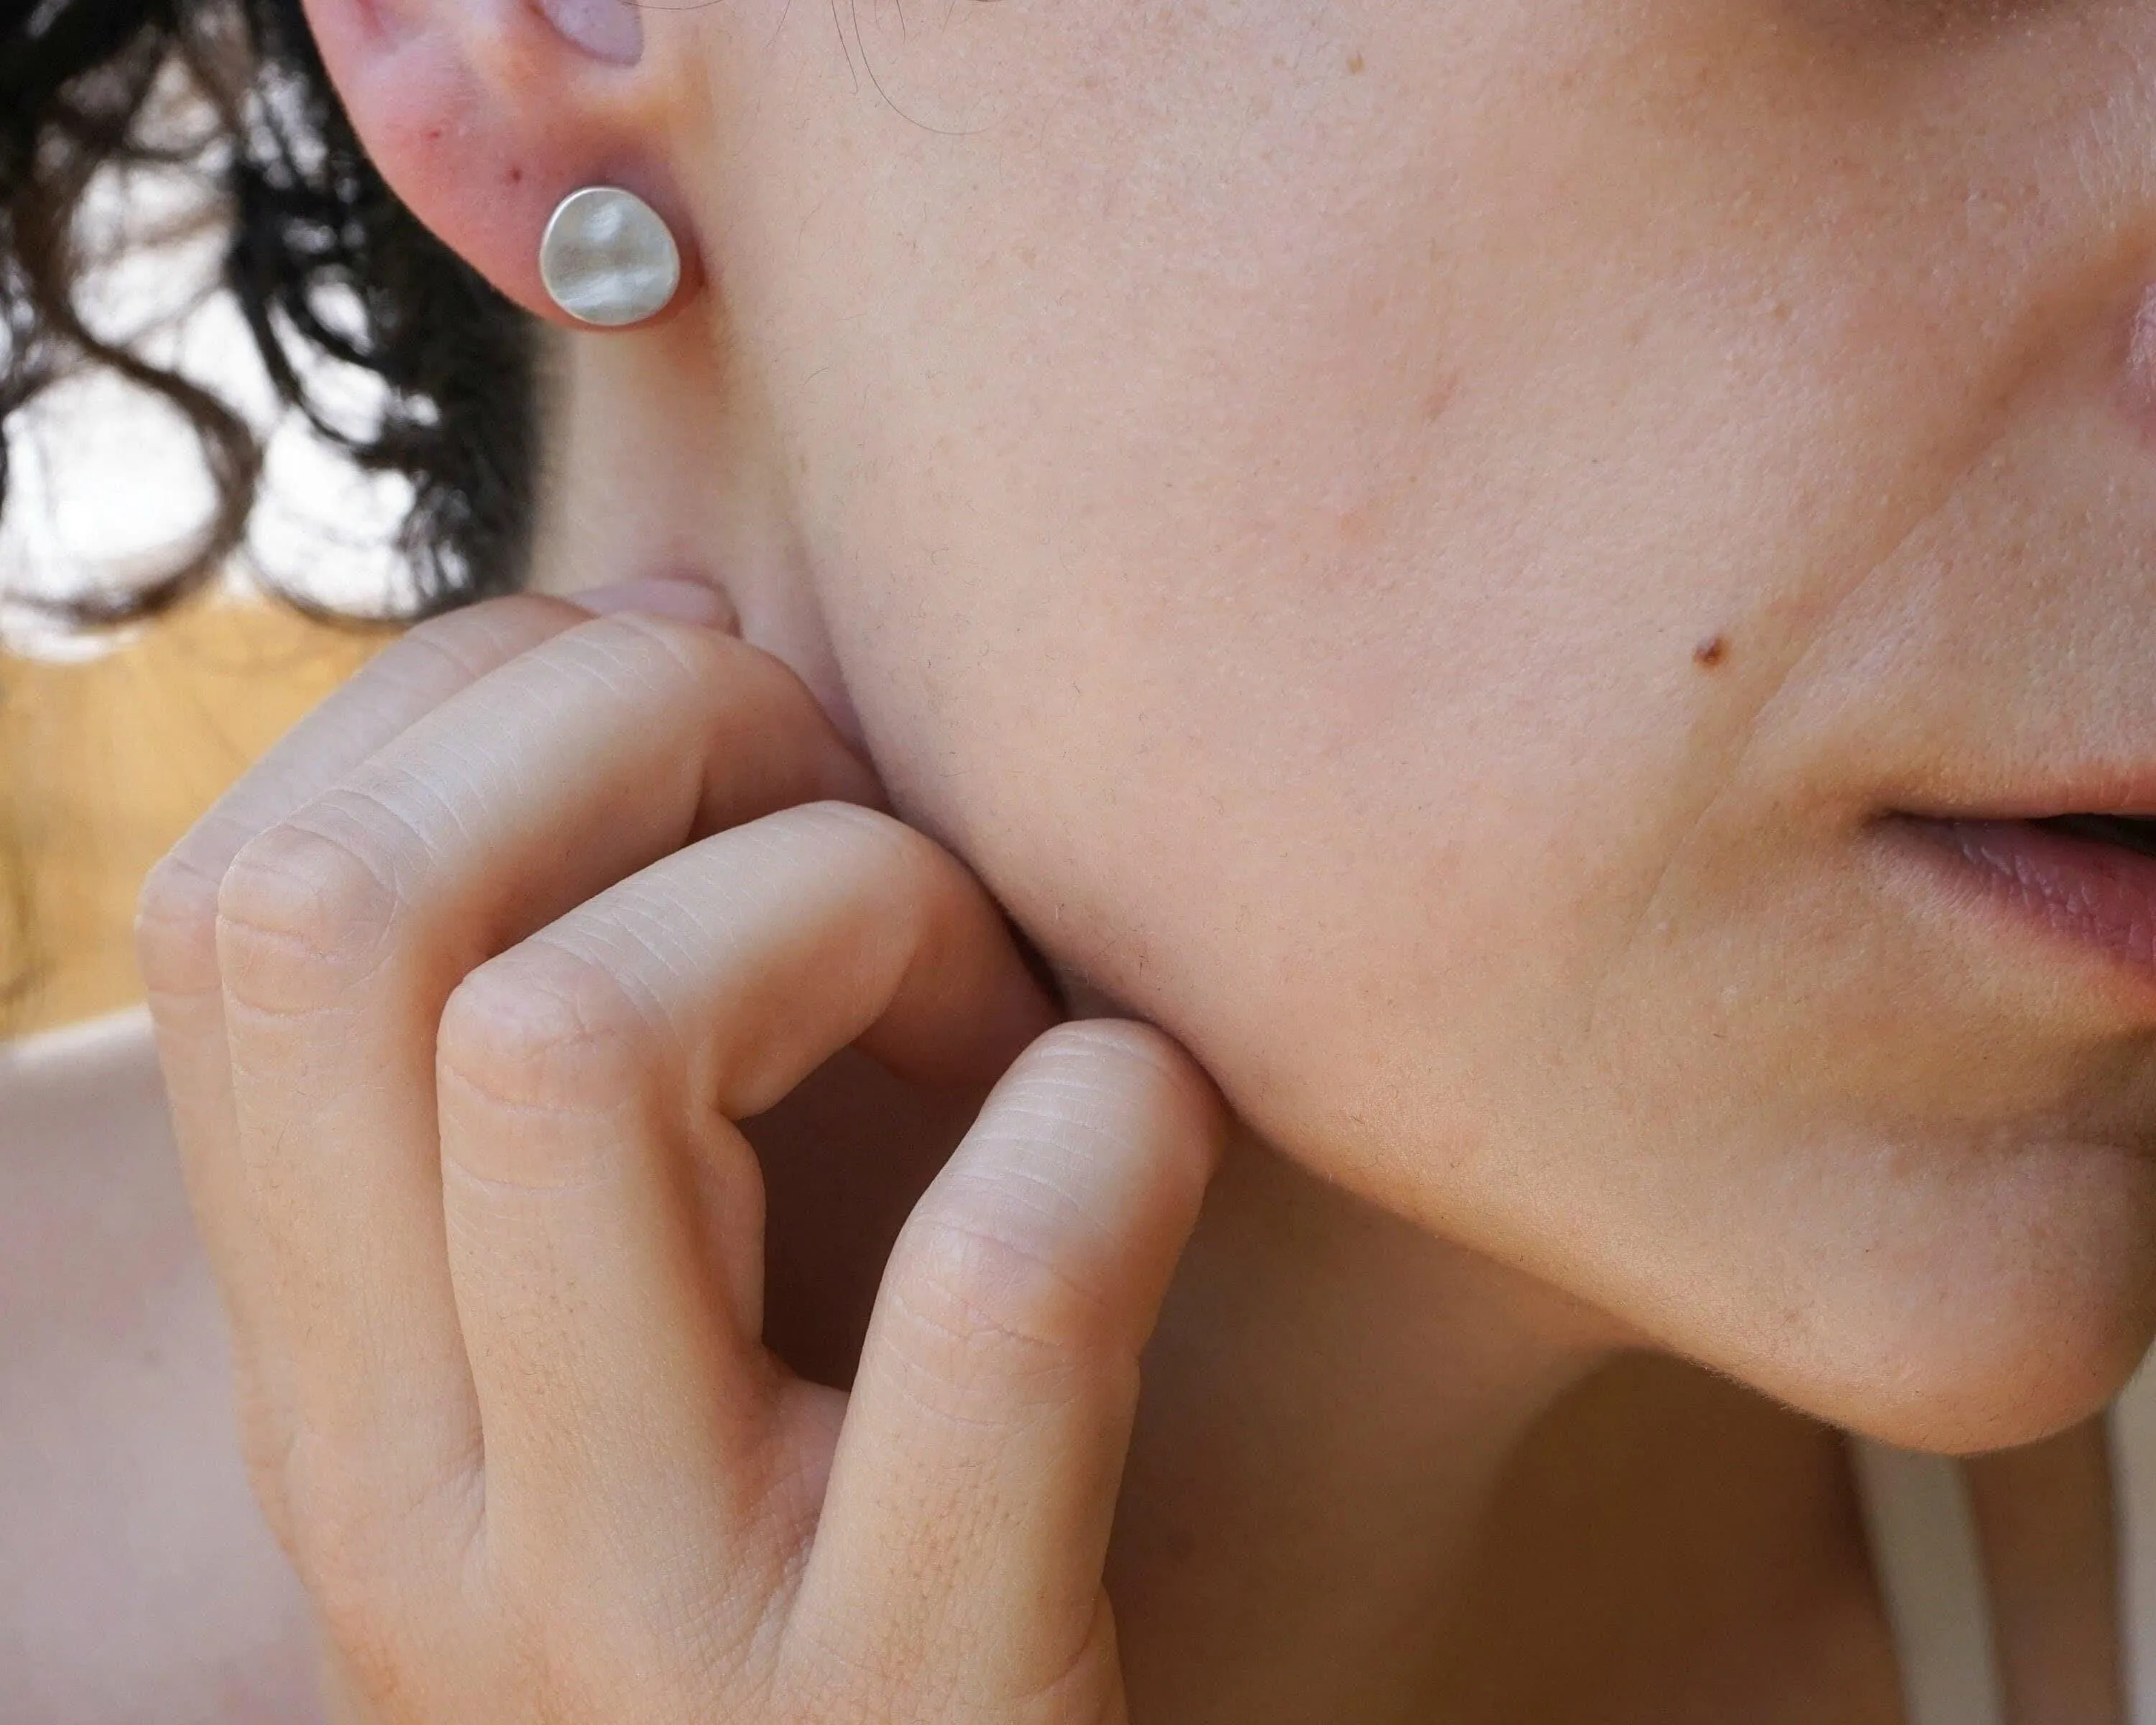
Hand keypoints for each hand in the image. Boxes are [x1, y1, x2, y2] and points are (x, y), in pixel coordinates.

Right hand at [136, 584, 1225, 1723]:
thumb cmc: (855, 1487)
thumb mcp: (636, 1267)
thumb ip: (582, 983)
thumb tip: (663, 625)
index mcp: (332, 1360)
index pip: (245, 903)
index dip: (488, 710)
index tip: (712, 723)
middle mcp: (411, 1499)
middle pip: (359, 928)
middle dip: (646, 744)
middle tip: (857, 810)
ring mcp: (645, 1631)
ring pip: (572, 1045)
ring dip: (850, 907)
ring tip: (994, 996)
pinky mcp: (927, 1709)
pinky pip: (993, 1298)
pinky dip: (1102, 1118)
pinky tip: (1140, 1121)